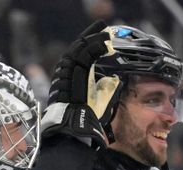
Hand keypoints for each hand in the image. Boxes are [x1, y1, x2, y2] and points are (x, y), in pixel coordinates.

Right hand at [41, 21, 119, 146]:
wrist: (74, 129)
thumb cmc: (85, 119)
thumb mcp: (98, 100)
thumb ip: (104, 88)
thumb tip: (116, 80)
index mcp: (72, 79)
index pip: (80, 56)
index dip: (90, 45)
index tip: (102, 39)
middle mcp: (66, 74)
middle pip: (78, 48)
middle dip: (90, 36)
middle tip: (102, 27)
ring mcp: (66, 73)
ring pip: (79, 50)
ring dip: (93, 40)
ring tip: (105, 33)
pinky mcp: (70, 75)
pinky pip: (82, 57)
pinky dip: (93, 48)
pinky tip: (104, 44)